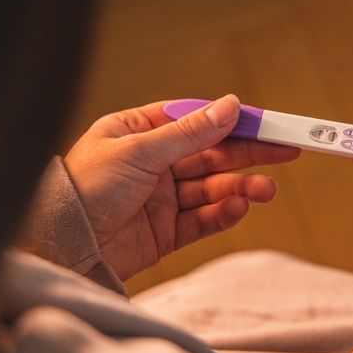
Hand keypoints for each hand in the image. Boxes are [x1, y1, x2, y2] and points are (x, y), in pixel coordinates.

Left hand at [64, 95, 299, 279]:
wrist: (63, 247)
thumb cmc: (85, 188)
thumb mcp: (139, 151)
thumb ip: (189, 133)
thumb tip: (230, 105)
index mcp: (138, 133)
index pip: (194, 120)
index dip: (231, 121)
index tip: (267, 121)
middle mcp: (150, 164)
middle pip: (210, 154)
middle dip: (248, 153)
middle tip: (288, 150)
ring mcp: (158, 199)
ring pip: (210, 189)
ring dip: (240, 188)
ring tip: (266, 190)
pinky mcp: (163, 233)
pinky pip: (201, 220)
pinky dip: (223, 214)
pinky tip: (240, 207)